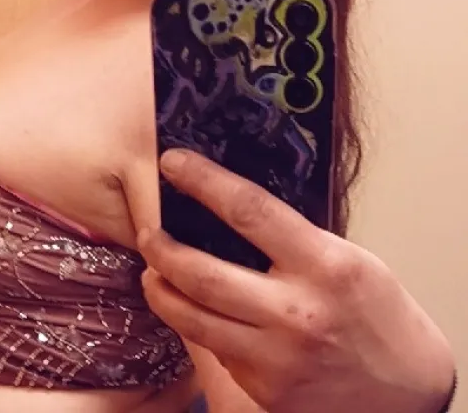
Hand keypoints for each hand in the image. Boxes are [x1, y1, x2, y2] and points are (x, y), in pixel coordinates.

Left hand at [138, 149, 454, 412]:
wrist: (406, 395)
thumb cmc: (377, 316)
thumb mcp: (346, 259)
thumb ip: (291, 238)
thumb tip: (229, 206)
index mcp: (323, 266)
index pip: (248, 210)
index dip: (203, 181)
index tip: (174, 163)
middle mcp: (296, 313)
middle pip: (202, 273)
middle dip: (160, 247)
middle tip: (146, 230)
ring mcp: (276, 358)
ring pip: (192, 318)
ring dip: (160, 289)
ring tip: (151, 269)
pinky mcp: (264, 390)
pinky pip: (212, 350)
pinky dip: (192, 324)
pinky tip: (187, 309)